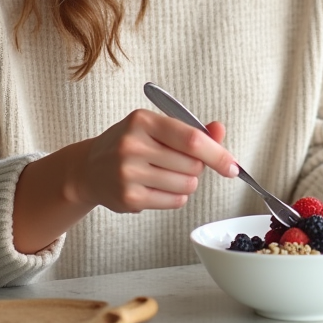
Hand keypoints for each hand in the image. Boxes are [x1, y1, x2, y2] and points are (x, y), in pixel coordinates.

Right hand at [13, 109, 237, 252]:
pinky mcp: (128, 198)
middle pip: (192, 165)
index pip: (191, 139)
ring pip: (186, 185)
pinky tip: (158, 187)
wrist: (89, 168)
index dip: (217, 153)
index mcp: (143, 121)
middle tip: (179, 163)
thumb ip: (191, 129)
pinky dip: (176, 196)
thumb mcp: (156, 128)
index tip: (232, 166)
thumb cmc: (130, 144)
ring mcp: (128, 173)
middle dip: (196, 167)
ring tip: (166, 175)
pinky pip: (174, 201)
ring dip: (186, 183)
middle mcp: (132, 145)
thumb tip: (220, 129)